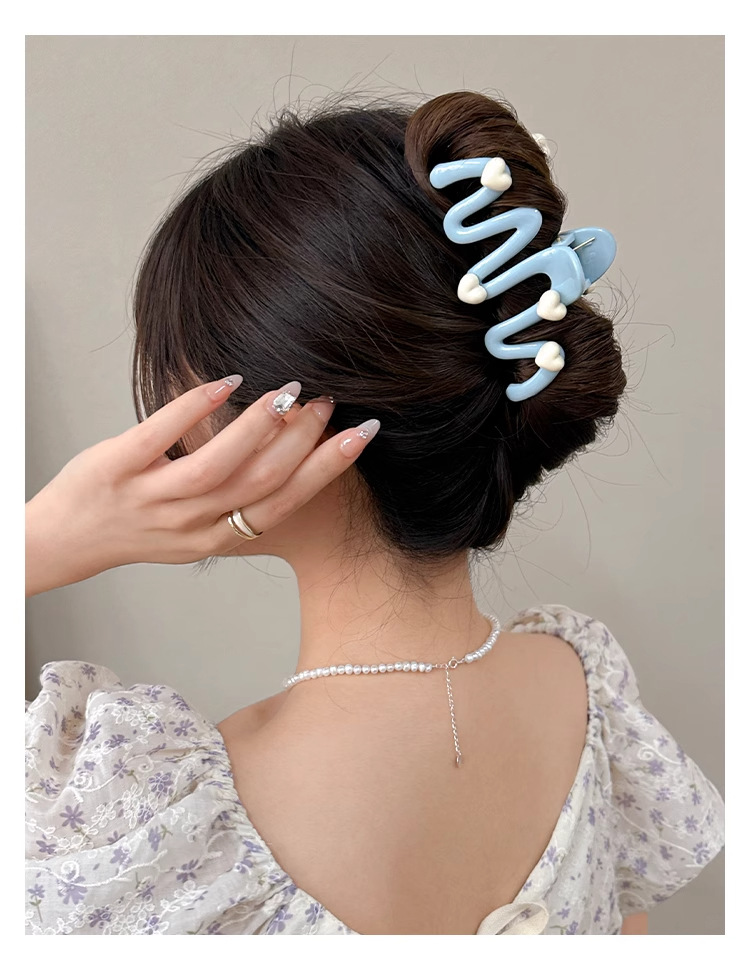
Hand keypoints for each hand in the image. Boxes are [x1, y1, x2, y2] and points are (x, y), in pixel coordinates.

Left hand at [25, 375, 379, 595]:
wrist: (68, 538)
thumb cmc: (140, 527)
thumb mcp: (198, 529)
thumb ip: (240, 501)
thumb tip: (293, 451)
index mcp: (215, 538)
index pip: (282, 504)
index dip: (326, 469)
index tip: (361, 434)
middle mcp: (188, 524)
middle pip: (259, 484)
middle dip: (302, 439)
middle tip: (326, 402)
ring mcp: (150, 498)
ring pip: (216, 467)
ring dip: (259, 425)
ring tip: (287, 391)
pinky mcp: (116, 468)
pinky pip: (160, 435)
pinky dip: (196, 406)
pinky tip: (226, 381)